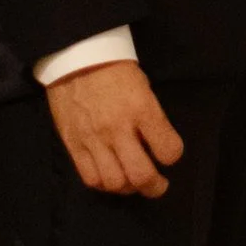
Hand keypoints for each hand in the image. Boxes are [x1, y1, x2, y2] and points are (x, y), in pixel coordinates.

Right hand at [46, 58, 183, 196]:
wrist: (76, 57)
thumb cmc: (115, 70)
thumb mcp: (143, 88)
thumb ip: (151, 118)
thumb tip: (155, 146)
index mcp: (142, 109)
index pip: (168, 150)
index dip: (172, 156)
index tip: (169, 154)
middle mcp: (118, 128)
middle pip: (141, 175)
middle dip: (155, 186)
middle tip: (158, 184)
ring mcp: (93, 138)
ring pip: (115, 182)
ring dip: (128, 188)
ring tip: (132, 182)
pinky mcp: (73, 144)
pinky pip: (90, 177)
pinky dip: (104, 184)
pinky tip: (110, 177)